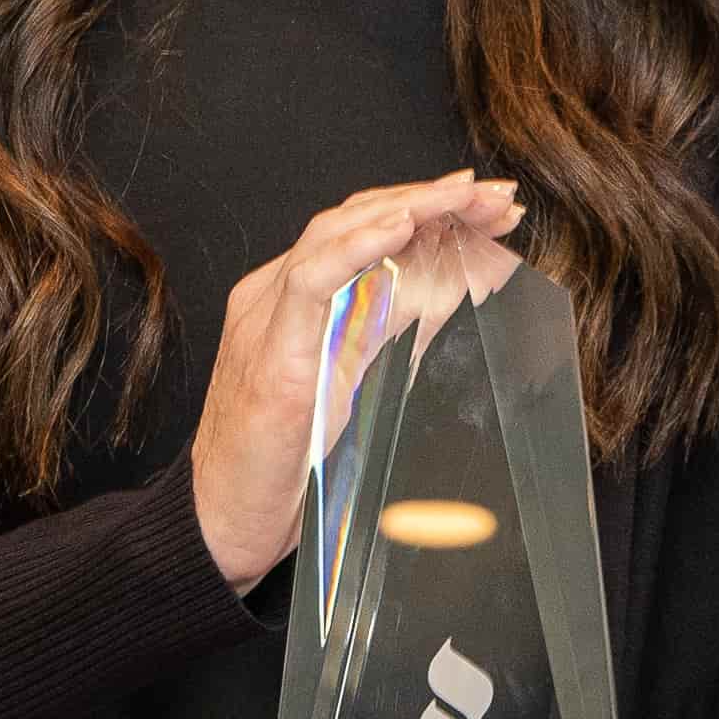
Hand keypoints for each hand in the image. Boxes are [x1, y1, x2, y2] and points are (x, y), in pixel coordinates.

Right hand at [190, 170, 519, 591]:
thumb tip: (453, 294)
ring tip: (462, 195)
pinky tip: (400, 225)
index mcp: (294, 300)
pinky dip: (358, 246)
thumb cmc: (284, 467)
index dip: (424, 207)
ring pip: (333, 231)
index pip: (362, 229)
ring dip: (408, 206)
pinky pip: (311, 278)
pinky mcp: (271, 353)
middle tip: (496, 193)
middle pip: (353, 217)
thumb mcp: (351, 383)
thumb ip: (388, 332)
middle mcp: (274, 295)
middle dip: (430, 197)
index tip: (487, 205)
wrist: (223, 526)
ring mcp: (267, 317)